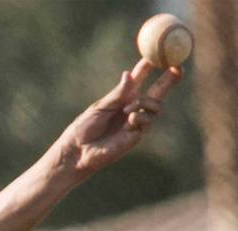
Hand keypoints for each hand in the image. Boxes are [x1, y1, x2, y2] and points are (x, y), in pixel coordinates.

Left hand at [59, 59, 182, 176]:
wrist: (79, 151)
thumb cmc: (84, 128)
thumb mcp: (100, 107)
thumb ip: (118, 94)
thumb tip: (129, 74)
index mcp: (122, 96)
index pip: (140, 78)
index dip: (149, 66)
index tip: (159, 53)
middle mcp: (132, 107)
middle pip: (157, 91)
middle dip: (169, 79)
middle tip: (178, 68)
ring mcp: (136, 121)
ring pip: (156, 105)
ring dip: (144, 103)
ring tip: (128, 109)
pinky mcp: (137, 134)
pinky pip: (148, 120)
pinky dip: (140, 117)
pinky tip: (129, 121)